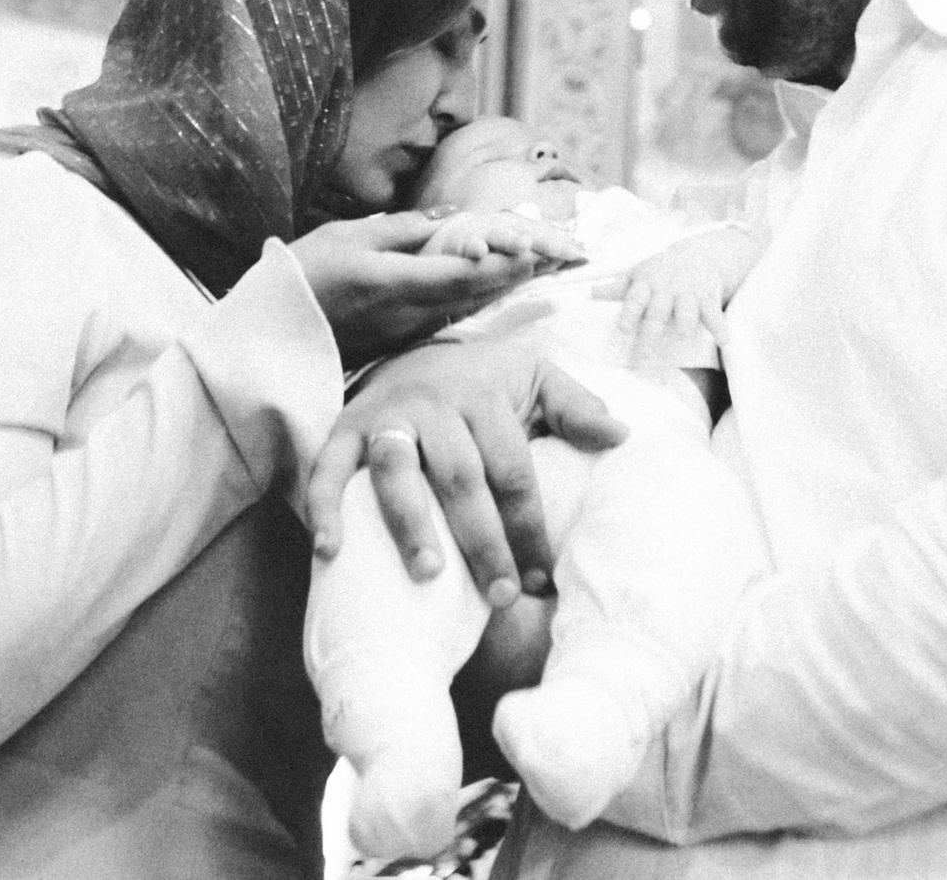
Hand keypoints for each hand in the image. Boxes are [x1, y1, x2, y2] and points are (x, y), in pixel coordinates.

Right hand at [290, 212, 571, 361]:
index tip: (536, 249)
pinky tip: (500, 288)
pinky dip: (477, 300)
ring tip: (544, 265)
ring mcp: (402, 333)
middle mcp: (404, 314)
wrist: (267, 340)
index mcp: (389, 283)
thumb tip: (447, 219)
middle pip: (472, 293)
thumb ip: (398, 229)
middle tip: (561, 255)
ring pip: (465, 307)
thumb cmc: (301, 278)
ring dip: (504, 287)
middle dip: (517, 273)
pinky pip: (447, 318)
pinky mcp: (398, 343)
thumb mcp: (345, 237)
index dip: (500, 264)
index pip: (457, 274)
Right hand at [307, 338, 626, 606]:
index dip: (528, 526)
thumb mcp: (534, 378)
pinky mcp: (345, 429)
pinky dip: (325, 505)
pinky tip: (331, 549)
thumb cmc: (485, 382)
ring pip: (397, 469)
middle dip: (482, 539)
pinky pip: (328, 467)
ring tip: (430, 575)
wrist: (412, 352)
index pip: (512, 468)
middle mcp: (433, 403)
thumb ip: (575, 406)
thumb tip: (621, 436)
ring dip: (411, 523)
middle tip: (501, 594)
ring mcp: (386, 417)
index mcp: (484, 394)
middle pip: (460, 476)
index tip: (542, 579)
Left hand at [597, 226, 758, 359]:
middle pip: (657, 312)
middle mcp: (667, 289)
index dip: (629, 313)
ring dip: (685, 319)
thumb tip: (586, 293)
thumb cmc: (660, 270)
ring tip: (684, 332)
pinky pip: (715, 313)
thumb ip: (615, 288)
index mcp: (647, 284)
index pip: (635, 299)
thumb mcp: (638, 275)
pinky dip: (720, 327)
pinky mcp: (708, 298)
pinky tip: (725, 341)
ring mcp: (688, 293)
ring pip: (686, 308)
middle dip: (651, 334)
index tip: (622, 329)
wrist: (697, 254)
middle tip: (643, 360)